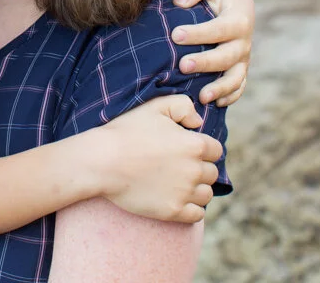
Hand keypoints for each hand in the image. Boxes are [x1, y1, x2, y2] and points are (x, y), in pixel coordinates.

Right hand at [93, 95, 223, 222]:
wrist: (103, 161)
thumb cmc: (127, 131)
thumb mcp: (155, 107)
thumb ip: (183, 106)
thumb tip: (198, 122)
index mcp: (195, 145)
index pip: (216, 150)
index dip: (204, 149)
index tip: (188, 150)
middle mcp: (195, 170)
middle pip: (212, 173)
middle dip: (200, 169)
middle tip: (179, 167)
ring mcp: (185, 192)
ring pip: (207, 194)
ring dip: (198, 189)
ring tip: (179, 184)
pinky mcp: (173, 211)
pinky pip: (197, 215)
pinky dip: (192, 209)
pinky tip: (178, 200)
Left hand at [171, 0, 253, 106]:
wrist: (232, 1)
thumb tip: (180, 2)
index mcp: (239, 16)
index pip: (221, 28)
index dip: (199, 33)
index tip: (176, 35)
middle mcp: (244, 40)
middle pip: (228, 56)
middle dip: (206, 63)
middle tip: (183, 66)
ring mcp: (243, 57)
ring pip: (236, 77)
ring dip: (220, 88)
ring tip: (201, 97)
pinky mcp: (240, 68)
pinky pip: (239, 87)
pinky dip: (230, 96)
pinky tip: (215, 104)